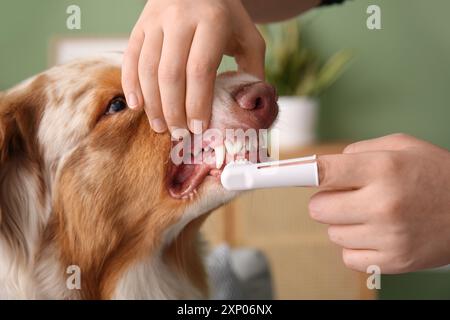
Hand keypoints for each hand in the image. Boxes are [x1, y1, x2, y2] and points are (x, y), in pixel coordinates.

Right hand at [122, 0, 264, 133]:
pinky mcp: (140, 24)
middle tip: (179, 134)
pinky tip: (137, 106)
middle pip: (170, 74)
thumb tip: (248, 107)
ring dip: (152, 103)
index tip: (198, 128)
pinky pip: (130, 58)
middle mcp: (180, 18)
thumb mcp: (248, 37)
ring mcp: (156, 20)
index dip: (197, 104)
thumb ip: (252, 71)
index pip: (199, 70)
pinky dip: (131, 84)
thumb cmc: (226, 17)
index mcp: (212, 21)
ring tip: (160, 126)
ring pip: (147, 69)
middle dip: (173, 110)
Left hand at [309, 134, 449, 273]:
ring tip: (372, 213)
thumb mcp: (401, 146)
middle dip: (327, 200)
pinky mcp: (393, 262)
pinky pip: (348, 256)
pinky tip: (376, 233)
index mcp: (384, 169)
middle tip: (348, 195)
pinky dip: (356, 245)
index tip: (282, 175)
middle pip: (318, 208)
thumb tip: (321, 165)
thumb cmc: (436, 174)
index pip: (323, 172)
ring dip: (344, 223)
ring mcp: (388, 237)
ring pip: (332, 233)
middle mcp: (383, 204)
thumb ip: (357, 151)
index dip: (298, 174)